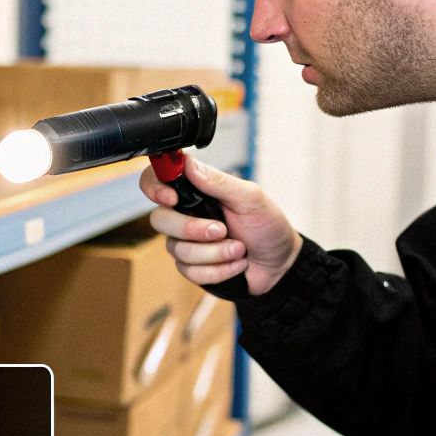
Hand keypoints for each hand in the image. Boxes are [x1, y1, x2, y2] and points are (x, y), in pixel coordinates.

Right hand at [140, 158, 301, 295]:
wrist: (280, 264)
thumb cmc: (267, 226)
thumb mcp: (251, 198)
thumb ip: (219, 181)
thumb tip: (188, 164)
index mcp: (197, 191)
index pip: (158, 180)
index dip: (154, 187)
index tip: (171, 198)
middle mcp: (186, 214)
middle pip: (160, 219)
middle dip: (192, 229)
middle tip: (221, 230)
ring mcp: (187, 242)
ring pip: (177, 249)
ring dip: (214, 253)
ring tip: (240, 249)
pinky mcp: (193, 267)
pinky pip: (190, 271)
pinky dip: (219, 270)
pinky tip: (236, 264)